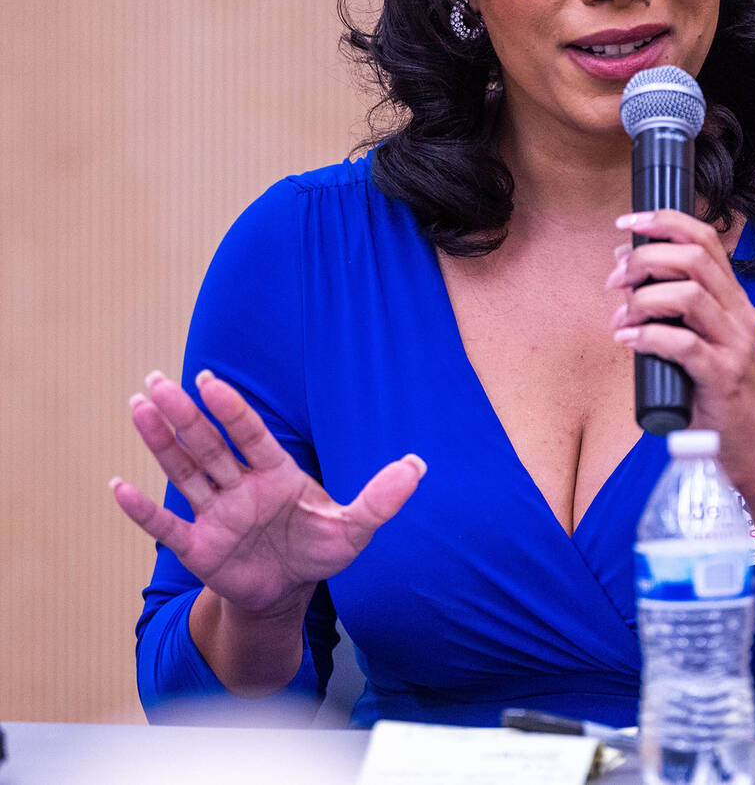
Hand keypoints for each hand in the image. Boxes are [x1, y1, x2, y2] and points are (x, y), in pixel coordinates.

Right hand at [111, 370, 424, 616]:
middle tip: (155, 380)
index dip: (230, 409)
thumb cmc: (318, 549)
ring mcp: (217, 514)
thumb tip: (418, 466)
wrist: (289, 592)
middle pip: (207, 445)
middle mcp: (240, 487)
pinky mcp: (198, 547)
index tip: (208, 381)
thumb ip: (380, 498)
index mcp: (275, 473)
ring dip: (160, 442)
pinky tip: (119, 485)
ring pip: (185, 472)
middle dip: (182, 414)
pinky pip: (166, 526)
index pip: (249, 435)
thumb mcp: (354, 528)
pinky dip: (143, 509)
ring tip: (137, 406)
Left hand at [607, 209, 754, 484]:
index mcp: (735, 300)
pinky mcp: (723, 377)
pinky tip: (628, 340)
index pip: (706, 239)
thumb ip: (679, 314)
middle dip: (645, 258)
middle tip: (615, 277)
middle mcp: (740, 315)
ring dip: (643, 299)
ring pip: (689, 295)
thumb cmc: (722, 394)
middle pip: (694, 260)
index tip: (628, 223)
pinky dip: (648, 337)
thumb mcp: (709, 342)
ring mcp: (735, 345)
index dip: (665, 222)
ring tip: (622, 315)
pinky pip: (683, 344)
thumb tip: (629, 287)